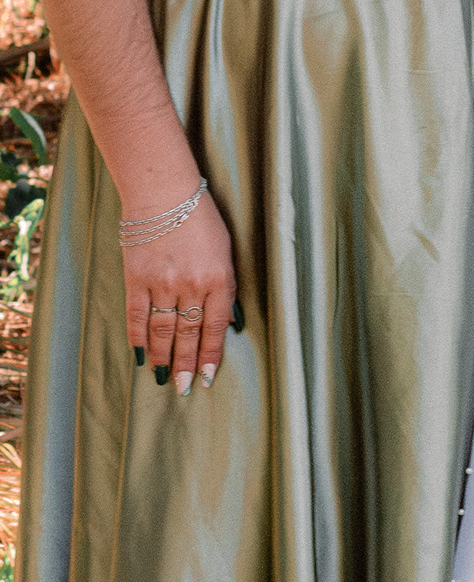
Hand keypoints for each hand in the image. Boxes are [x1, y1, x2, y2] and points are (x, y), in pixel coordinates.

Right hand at [124, 189, 239, 395]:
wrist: (163, 192)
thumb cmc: (201, 218)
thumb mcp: (226, 250)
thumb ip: (227, 286)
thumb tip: (229, 322)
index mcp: (218, 278)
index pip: (215, 327)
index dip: (211, 356)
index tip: (209, 378)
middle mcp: (191, 284)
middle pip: (189, 334)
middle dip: (188, 364)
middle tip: (187, 388)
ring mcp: (162, 283)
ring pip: (162, 331)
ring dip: (164, 358)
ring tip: (164, 379)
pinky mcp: (137, 278)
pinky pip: (137, 316)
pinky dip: (138, 339)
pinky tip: (140, 356)